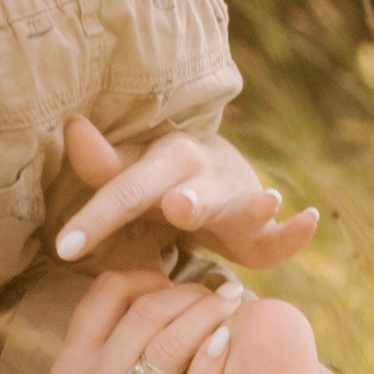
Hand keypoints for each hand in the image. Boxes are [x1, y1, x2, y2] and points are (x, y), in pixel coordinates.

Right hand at [0, 267, 238, 373]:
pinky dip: (209, 366)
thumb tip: (145, 341)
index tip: (172, 282)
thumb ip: (96, 370)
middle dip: (190, 291)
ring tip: (231, 305)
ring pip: (169, 347)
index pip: (105, 294)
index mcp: (68, 368)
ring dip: (207, 316)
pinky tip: (226, 345)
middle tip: (219, 290)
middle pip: (146, 312)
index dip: (145, 276)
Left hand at [54, 115, 319, 271]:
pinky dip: (297, 230)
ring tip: (268, 199)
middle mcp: (203, 175)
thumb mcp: (129, 173)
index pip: (125, 191)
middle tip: (177, 207)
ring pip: (243, 207)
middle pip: (192, 192)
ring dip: (253, 205)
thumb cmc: (159, 180)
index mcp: (163, 162)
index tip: (63, 248)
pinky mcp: (263, 230)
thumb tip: (71, 125)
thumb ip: (101, 163)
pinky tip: (309, 219)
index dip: (94, 218)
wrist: (215, 170)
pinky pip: (281, 236)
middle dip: (187, 201)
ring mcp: (237, 200)